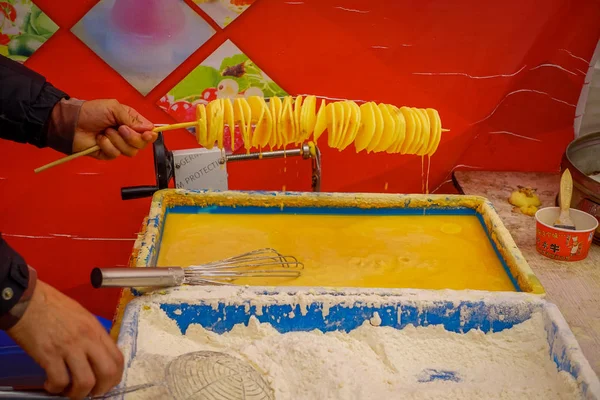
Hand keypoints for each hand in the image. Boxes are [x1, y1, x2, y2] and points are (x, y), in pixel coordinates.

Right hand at [7, 280, 123, 399]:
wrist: (27, 300)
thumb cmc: (52, 306)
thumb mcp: (82, 316)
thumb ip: (91, 336)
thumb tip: (96, 354)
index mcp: (96, 330)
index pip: (118, 358)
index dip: (115, 377)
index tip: (106, 383)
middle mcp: (86, 339)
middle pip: (108, 372)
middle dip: (101, 389)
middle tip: (90, 392)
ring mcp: (69, 347)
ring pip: (85, 381)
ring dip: (77, 393)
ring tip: (68, 390)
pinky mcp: (49, 354)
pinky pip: (59, 380)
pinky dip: (55, 388)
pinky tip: (50, 384)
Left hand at [73, 99, 156, 159]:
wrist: (72, 122)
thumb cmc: (92, 111)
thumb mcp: (114, 108)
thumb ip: (133, 119)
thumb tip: (150, 129)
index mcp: (131, 121)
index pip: (148, 131)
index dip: (149, 135)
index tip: (147, 134)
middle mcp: (127, 134)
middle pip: (142, 144)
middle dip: (132, 137)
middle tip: (120, 129)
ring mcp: (118, 145)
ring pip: (130, 151)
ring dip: (117, 140)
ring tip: (105, 132)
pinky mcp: (108, 154)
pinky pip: (115, 154)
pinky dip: (107, 146)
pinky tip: (99, 139)